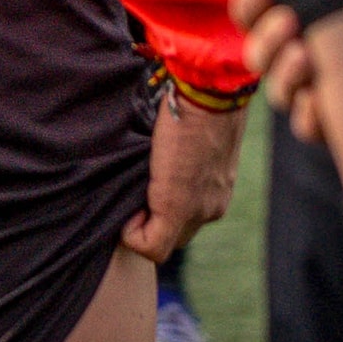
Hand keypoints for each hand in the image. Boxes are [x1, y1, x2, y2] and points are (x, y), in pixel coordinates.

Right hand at [123, 89, 246, 258]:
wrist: (208, 96)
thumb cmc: (199, 104)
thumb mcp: (192, 139)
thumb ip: (181, 161)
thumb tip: (156, 165)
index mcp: (216, 190)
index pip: (187, 221)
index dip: (159, 214)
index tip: (145, 189)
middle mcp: (212, 207)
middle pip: (176, 236)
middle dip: (151, 222)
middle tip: (134, 195)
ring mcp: (199, 211)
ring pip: (164, 242)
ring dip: (142, 225)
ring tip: (131, 196)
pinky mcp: (178, 209)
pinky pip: (152, 246)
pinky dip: (132, 234)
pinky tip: (126, 209)